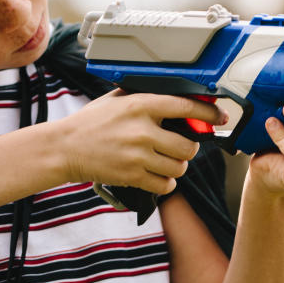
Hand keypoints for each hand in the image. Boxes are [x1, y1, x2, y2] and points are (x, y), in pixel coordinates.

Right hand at [52, 90, 220, 194]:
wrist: (64, 148)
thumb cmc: (90, 122)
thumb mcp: (116, 99)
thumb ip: (144, 97)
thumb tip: (177, 97)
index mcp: (140, 105)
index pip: (186, 107)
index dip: (209, 113)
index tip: (219, 117)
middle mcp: (142, 130)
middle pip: (188, 146)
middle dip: (189, 148)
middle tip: (181, 147)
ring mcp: (138, 155)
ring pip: (179, 167)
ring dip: (177, 167)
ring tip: (166, 162)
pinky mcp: (132, 176)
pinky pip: (165, 185)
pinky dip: (166, 183)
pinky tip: (158, 176)